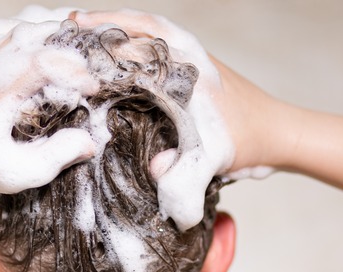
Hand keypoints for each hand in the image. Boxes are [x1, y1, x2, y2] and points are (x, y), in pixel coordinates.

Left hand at [0, 19, 98, 210]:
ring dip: (37, 27)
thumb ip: (55, 156)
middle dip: (63, 37)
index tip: (91, 87)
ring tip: (62, 32)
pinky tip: (22, 40)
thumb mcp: (16, 175)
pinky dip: (9, 32)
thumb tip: (88, 141)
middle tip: (88, 48)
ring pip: (5, 28)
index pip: (44, 61)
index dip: (74, 69)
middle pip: (27, 34)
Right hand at [71, 9, 286, 174]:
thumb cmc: (246, 141)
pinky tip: (112, 45)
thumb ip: (185, 177)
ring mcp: (188, 55)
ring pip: (146, 28)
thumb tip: (154, 172)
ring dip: (114, 25)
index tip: (70, 38)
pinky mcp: (189, 63)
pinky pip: (154, 39)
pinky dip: (130, 35)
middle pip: (138, 26)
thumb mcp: (214, 162)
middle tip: (64, 27)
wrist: (279, 132)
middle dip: (100, 24)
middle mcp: (185, 55)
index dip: (103, 41)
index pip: (138, 46)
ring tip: (80, 28)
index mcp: (187, 70)